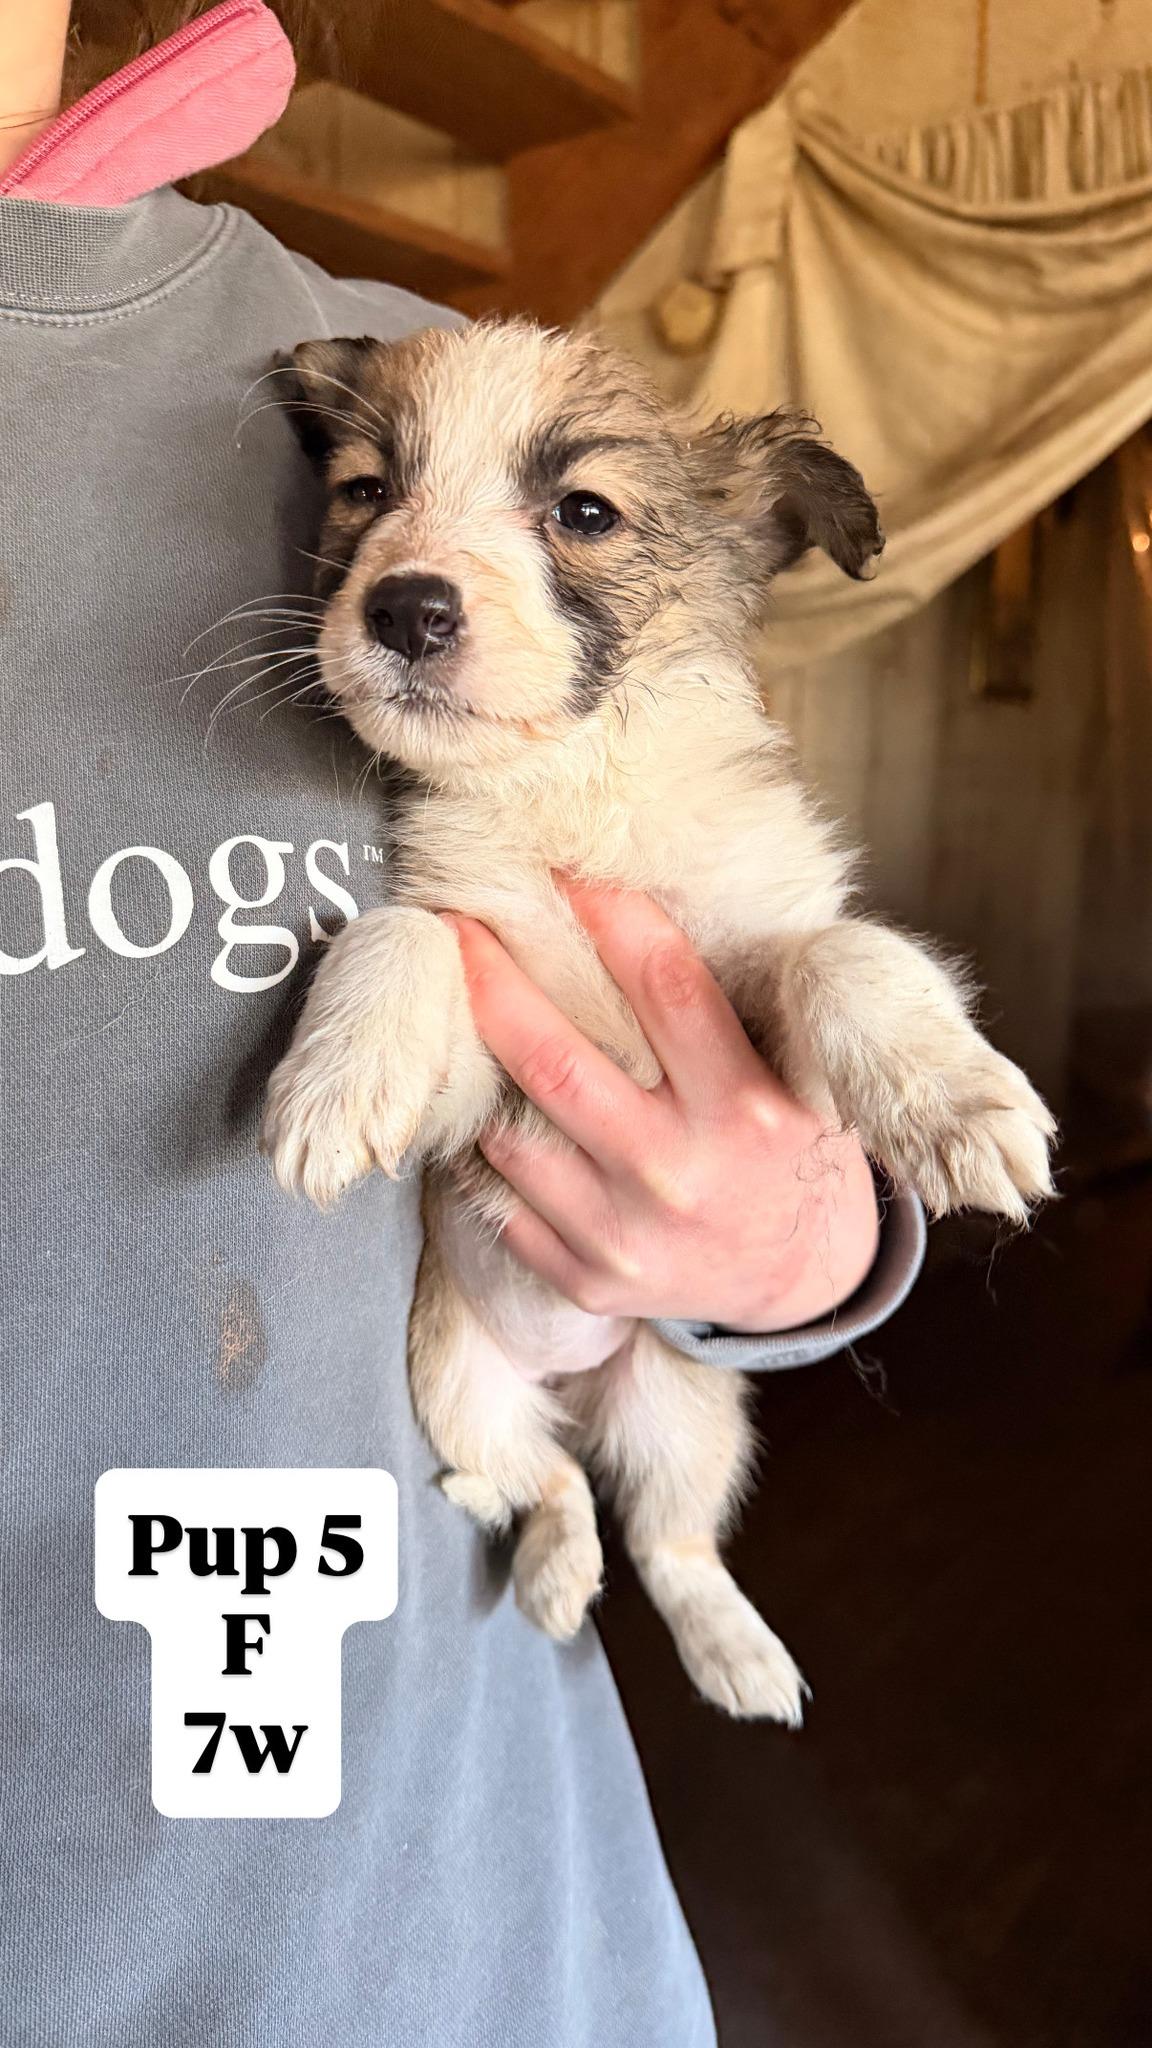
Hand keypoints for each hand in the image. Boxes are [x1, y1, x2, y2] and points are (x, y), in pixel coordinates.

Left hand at [443, 884, 879, 1331]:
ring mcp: (626, 1232)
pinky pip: (501, 1203)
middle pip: (556, 1061)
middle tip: (455, 925)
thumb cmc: (785, 1150)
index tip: (564, 874)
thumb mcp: (790, 1076)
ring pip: (510, 1134)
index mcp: (743, 1104)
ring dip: (474, 1068)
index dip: (609, 919)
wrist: (802, 1280)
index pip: (665, 989)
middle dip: (493, 984)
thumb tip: (627, 909)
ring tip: (449, 1013)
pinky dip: (478, 1149)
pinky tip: (471, 1104)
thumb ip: (720, 1012)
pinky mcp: (588, 1278)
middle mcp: (679, 1169)